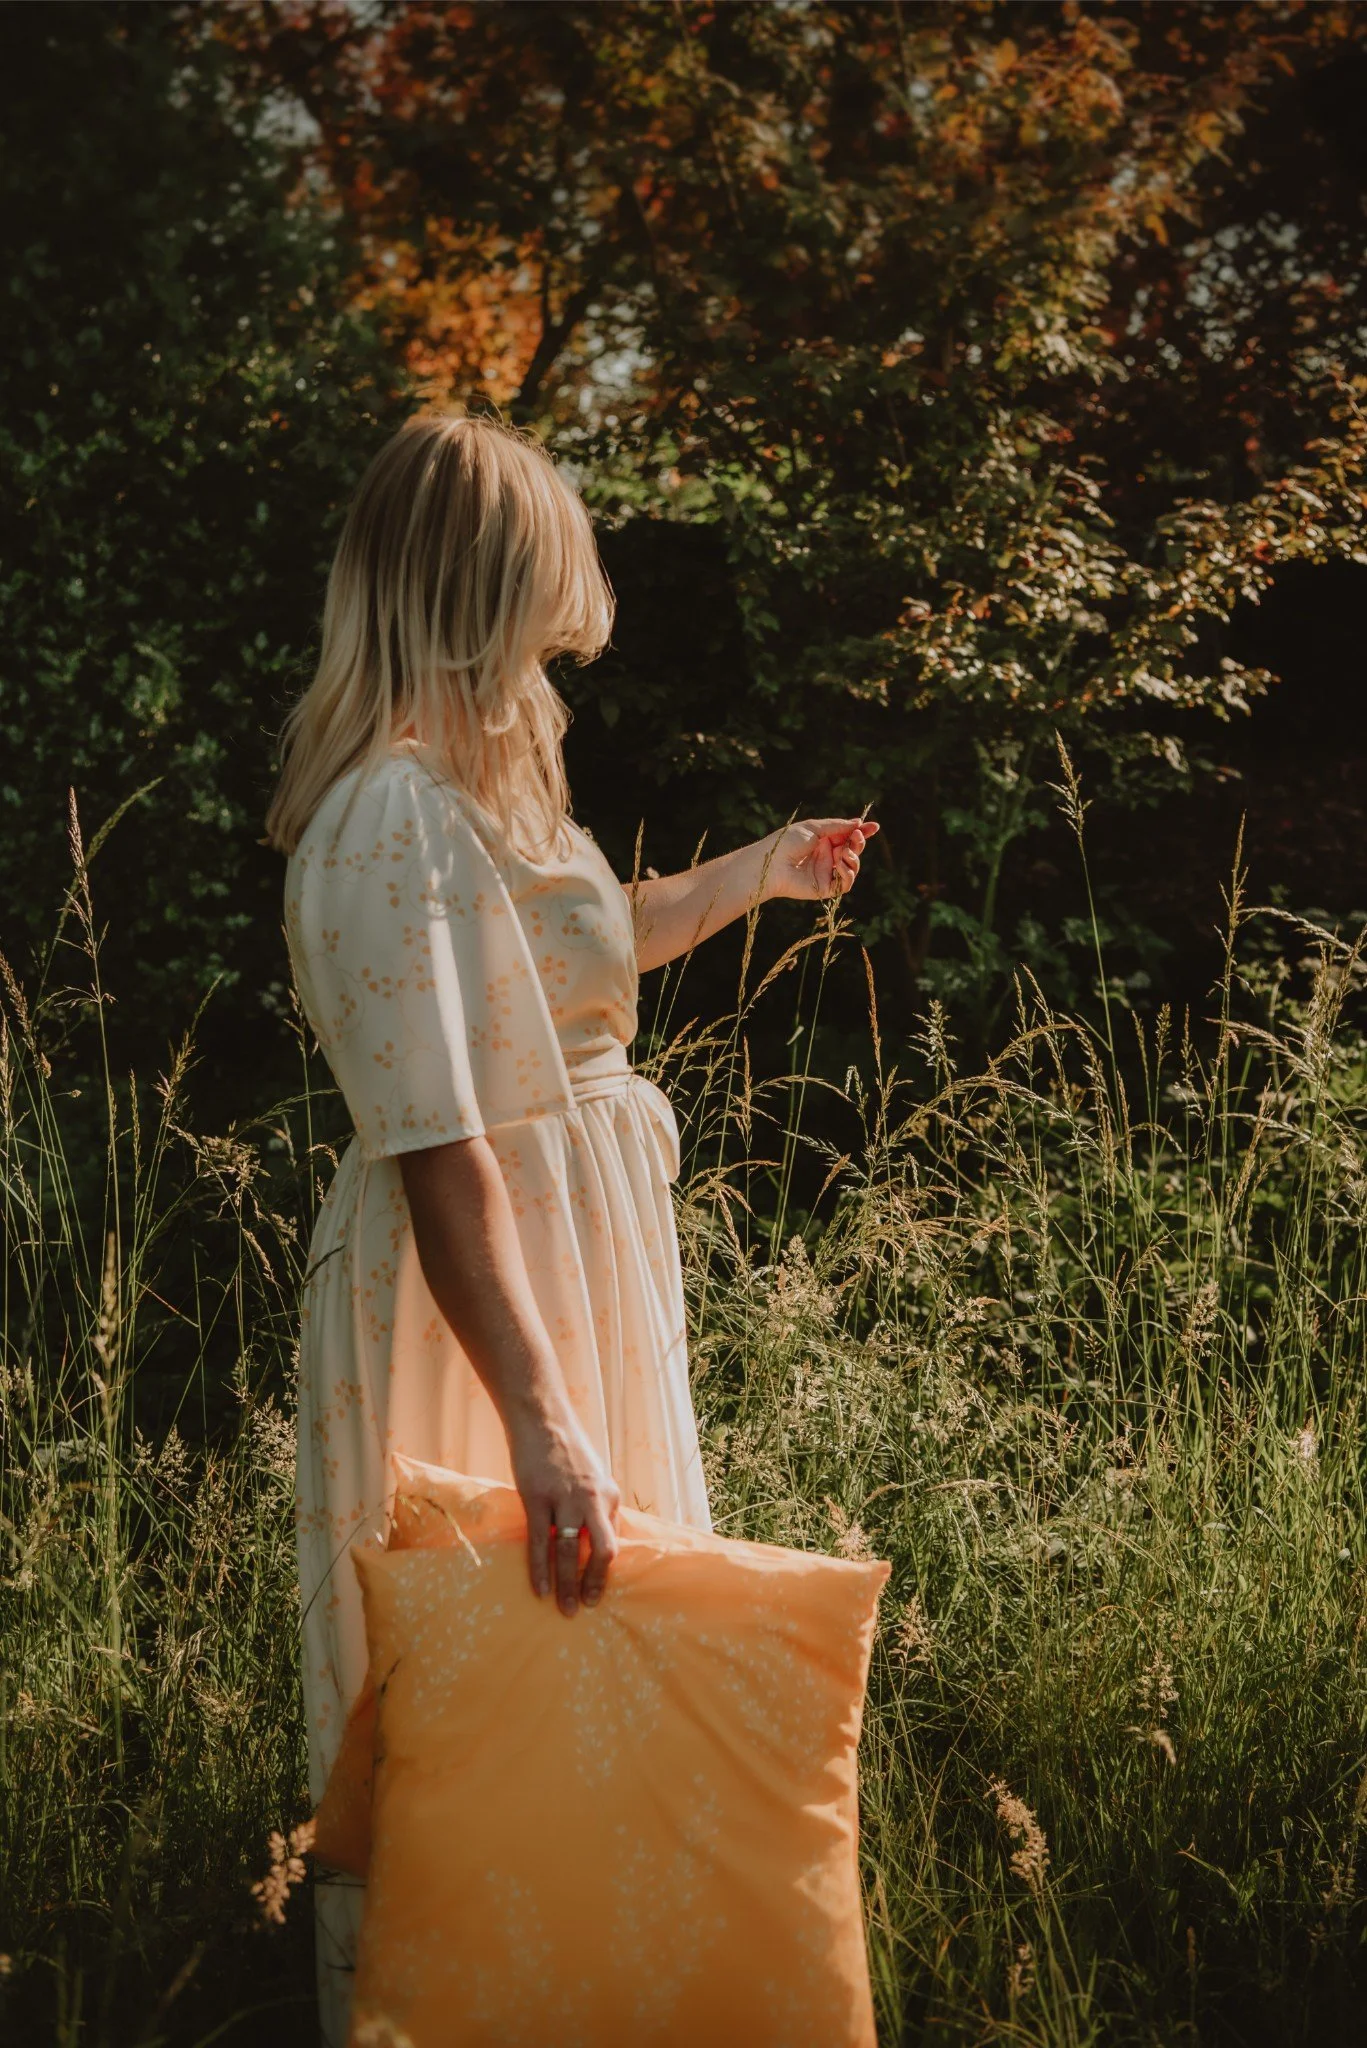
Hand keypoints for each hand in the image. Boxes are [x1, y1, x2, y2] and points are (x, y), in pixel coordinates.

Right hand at [506, 1404, 619, 1616]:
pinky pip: (540, 1542)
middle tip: (587, 1608)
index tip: (598, 1594)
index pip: (614, 1542)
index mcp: (610, 1496)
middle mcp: (593, 1499)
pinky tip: (540, 1590)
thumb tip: (599, 1544)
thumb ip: (598, 1507)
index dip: (606, 1572)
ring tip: (564, 1609)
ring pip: (570, 1552)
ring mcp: (564, 1499)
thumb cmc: (567, 1451)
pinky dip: (541, 1569)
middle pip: (602, 1551)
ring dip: (567, 1584)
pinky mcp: (537, 1498)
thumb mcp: (594, 1477)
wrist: (542, 1419)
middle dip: (595, 1584)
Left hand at [765, 816, 879, 902]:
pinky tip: (839, 864)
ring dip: (854, 858)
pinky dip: (848, 873)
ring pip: (853, 867)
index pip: (848, 837)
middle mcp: (827, 857)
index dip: (862, 832)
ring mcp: (827, 873)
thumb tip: (859, 823)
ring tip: (842, 852)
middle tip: (856, 837)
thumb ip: (837, 826)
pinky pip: (846, 883)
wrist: (771, 864)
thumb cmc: (787, 842)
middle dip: (859, 843)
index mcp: (823, 841)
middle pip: (854, 851)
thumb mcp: (814, 828)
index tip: (875, 826)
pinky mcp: (825, 888)